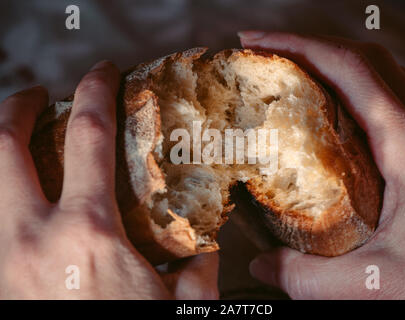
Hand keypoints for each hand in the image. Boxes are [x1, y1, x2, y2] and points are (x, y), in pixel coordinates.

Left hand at [0, 61, 218, 299]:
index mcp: (89, 234)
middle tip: (34, 96)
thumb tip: (208, 234)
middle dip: (14, 107)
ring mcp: (0, 263)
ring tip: (17, 142)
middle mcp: (31, 240)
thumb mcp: (185, 300)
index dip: (95, 94)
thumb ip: (197, 260)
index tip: (100, 74)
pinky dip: (1, 199)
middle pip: (2, 146)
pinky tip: (21, 203)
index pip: (89, 137)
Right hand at [239, 31, 404, 298]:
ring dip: (334, 65)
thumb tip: (262, 264)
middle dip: (310, 47)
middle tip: (265, 55)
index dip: (297, 45)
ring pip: (383, 77)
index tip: (255, 42)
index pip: (349, 70)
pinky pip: (393, 103)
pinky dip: (355, 93)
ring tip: (292, 77)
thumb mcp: (379, 287)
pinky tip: (332, 117)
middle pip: (365, 61)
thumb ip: (309, 279)